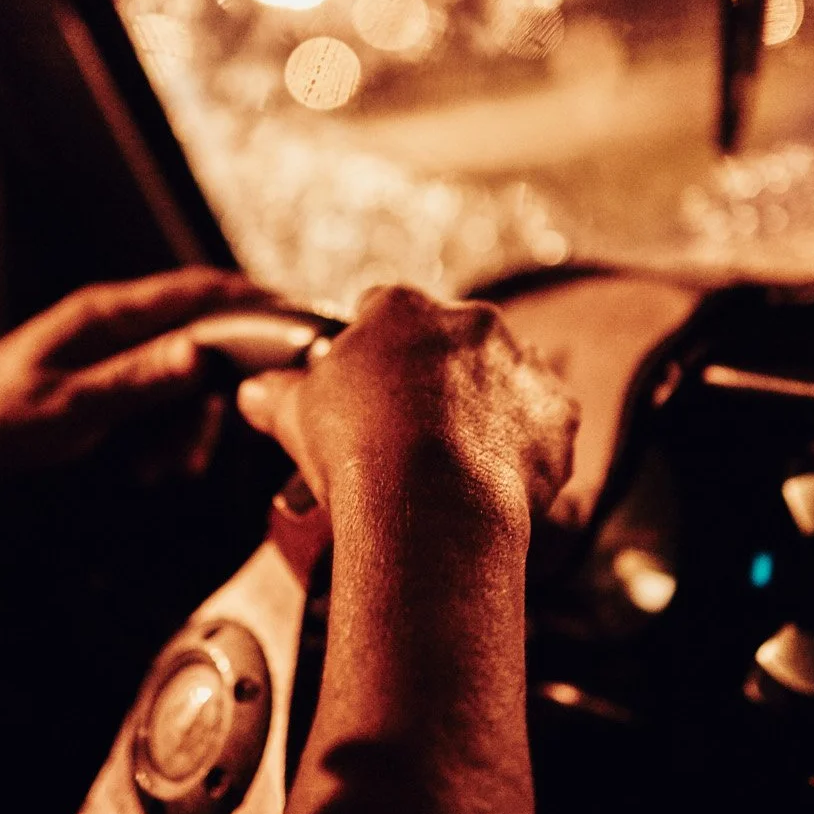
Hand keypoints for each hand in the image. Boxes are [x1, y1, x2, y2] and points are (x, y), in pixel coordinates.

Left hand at [0, 267, 271, 502]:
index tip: (297, 328)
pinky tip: (150, 467)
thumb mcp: (69, 409)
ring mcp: (108, 353)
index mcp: (104, 314)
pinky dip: (167, 434)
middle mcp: (111, 324)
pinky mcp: (103, 383)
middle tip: (220, 439)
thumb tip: (207, 352)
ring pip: (182, 377)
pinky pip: (159, 400)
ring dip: (189, 424)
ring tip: (167, 468)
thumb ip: (140, 379)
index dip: (255, 304)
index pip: (199, 291)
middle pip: (201, 337)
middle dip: (219, 389)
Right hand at [234, 287, 576, 555]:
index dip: (370, 355)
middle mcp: (470, 322)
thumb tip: (254, 393)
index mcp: (403, 308)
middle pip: (448, 345)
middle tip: (407, 436)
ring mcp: (521, 365)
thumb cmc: (359, 450)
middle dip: (432, 382)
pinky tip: (492, 481)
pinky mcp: (558, 414)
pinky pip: (542, 427)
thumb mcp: (295, 414)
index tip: (364, 394)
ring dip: (484, 410)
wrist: (433, 505)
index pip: (382, 313)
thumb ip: (276, 394)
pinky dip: (524, 450)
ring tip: (453, 465)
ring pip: (502, 381)